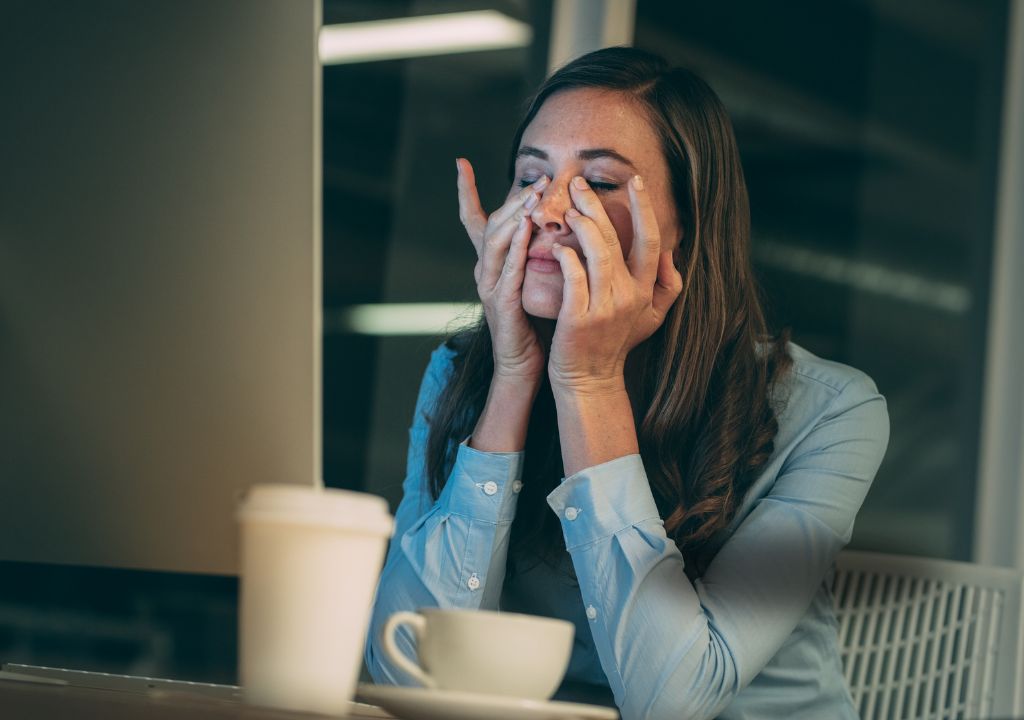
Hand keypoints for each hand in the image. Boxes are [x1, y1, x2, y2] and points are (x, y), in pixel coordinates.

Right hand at [457, 157, 548, 383]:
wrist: (524, 365)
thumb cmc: (533, 323)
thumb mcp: (531, 280)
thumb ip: (533, 253)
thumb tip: (549, 222)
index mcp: (491, 263)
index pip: (474, 220)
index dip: (466, 191)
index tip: (460, 162)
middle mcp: (485, 270)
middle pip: (491, 223)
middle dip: (513, 198)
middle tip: (538, 178)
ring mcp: (489, 286)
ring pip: (496, 241)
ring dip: (515, 215)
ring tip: (534, 195)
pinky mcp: (501, 302)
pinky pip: (508, 268)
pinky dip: (516, 246)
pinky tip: (526, 227)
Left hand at [548, 174, 682, 393]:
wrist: (590, 380)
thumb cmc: (615, 344)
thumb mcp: (651, 318)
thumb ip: (667, 286)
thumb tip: (671, 255)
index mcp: (645, 290)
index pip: (651, 239)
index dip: (645, 208)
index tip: (636, 180)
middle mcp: (628, 295)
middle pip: (616, 238)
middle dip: (595, 205)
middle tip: (578, 184)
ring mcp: (604, 306)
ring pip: (596, 252)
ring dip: (580, 224)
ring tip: (566, 209)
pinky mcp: (579, 317)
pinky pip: (573, 276)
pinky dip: (565, 257)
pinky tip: (556, 246)